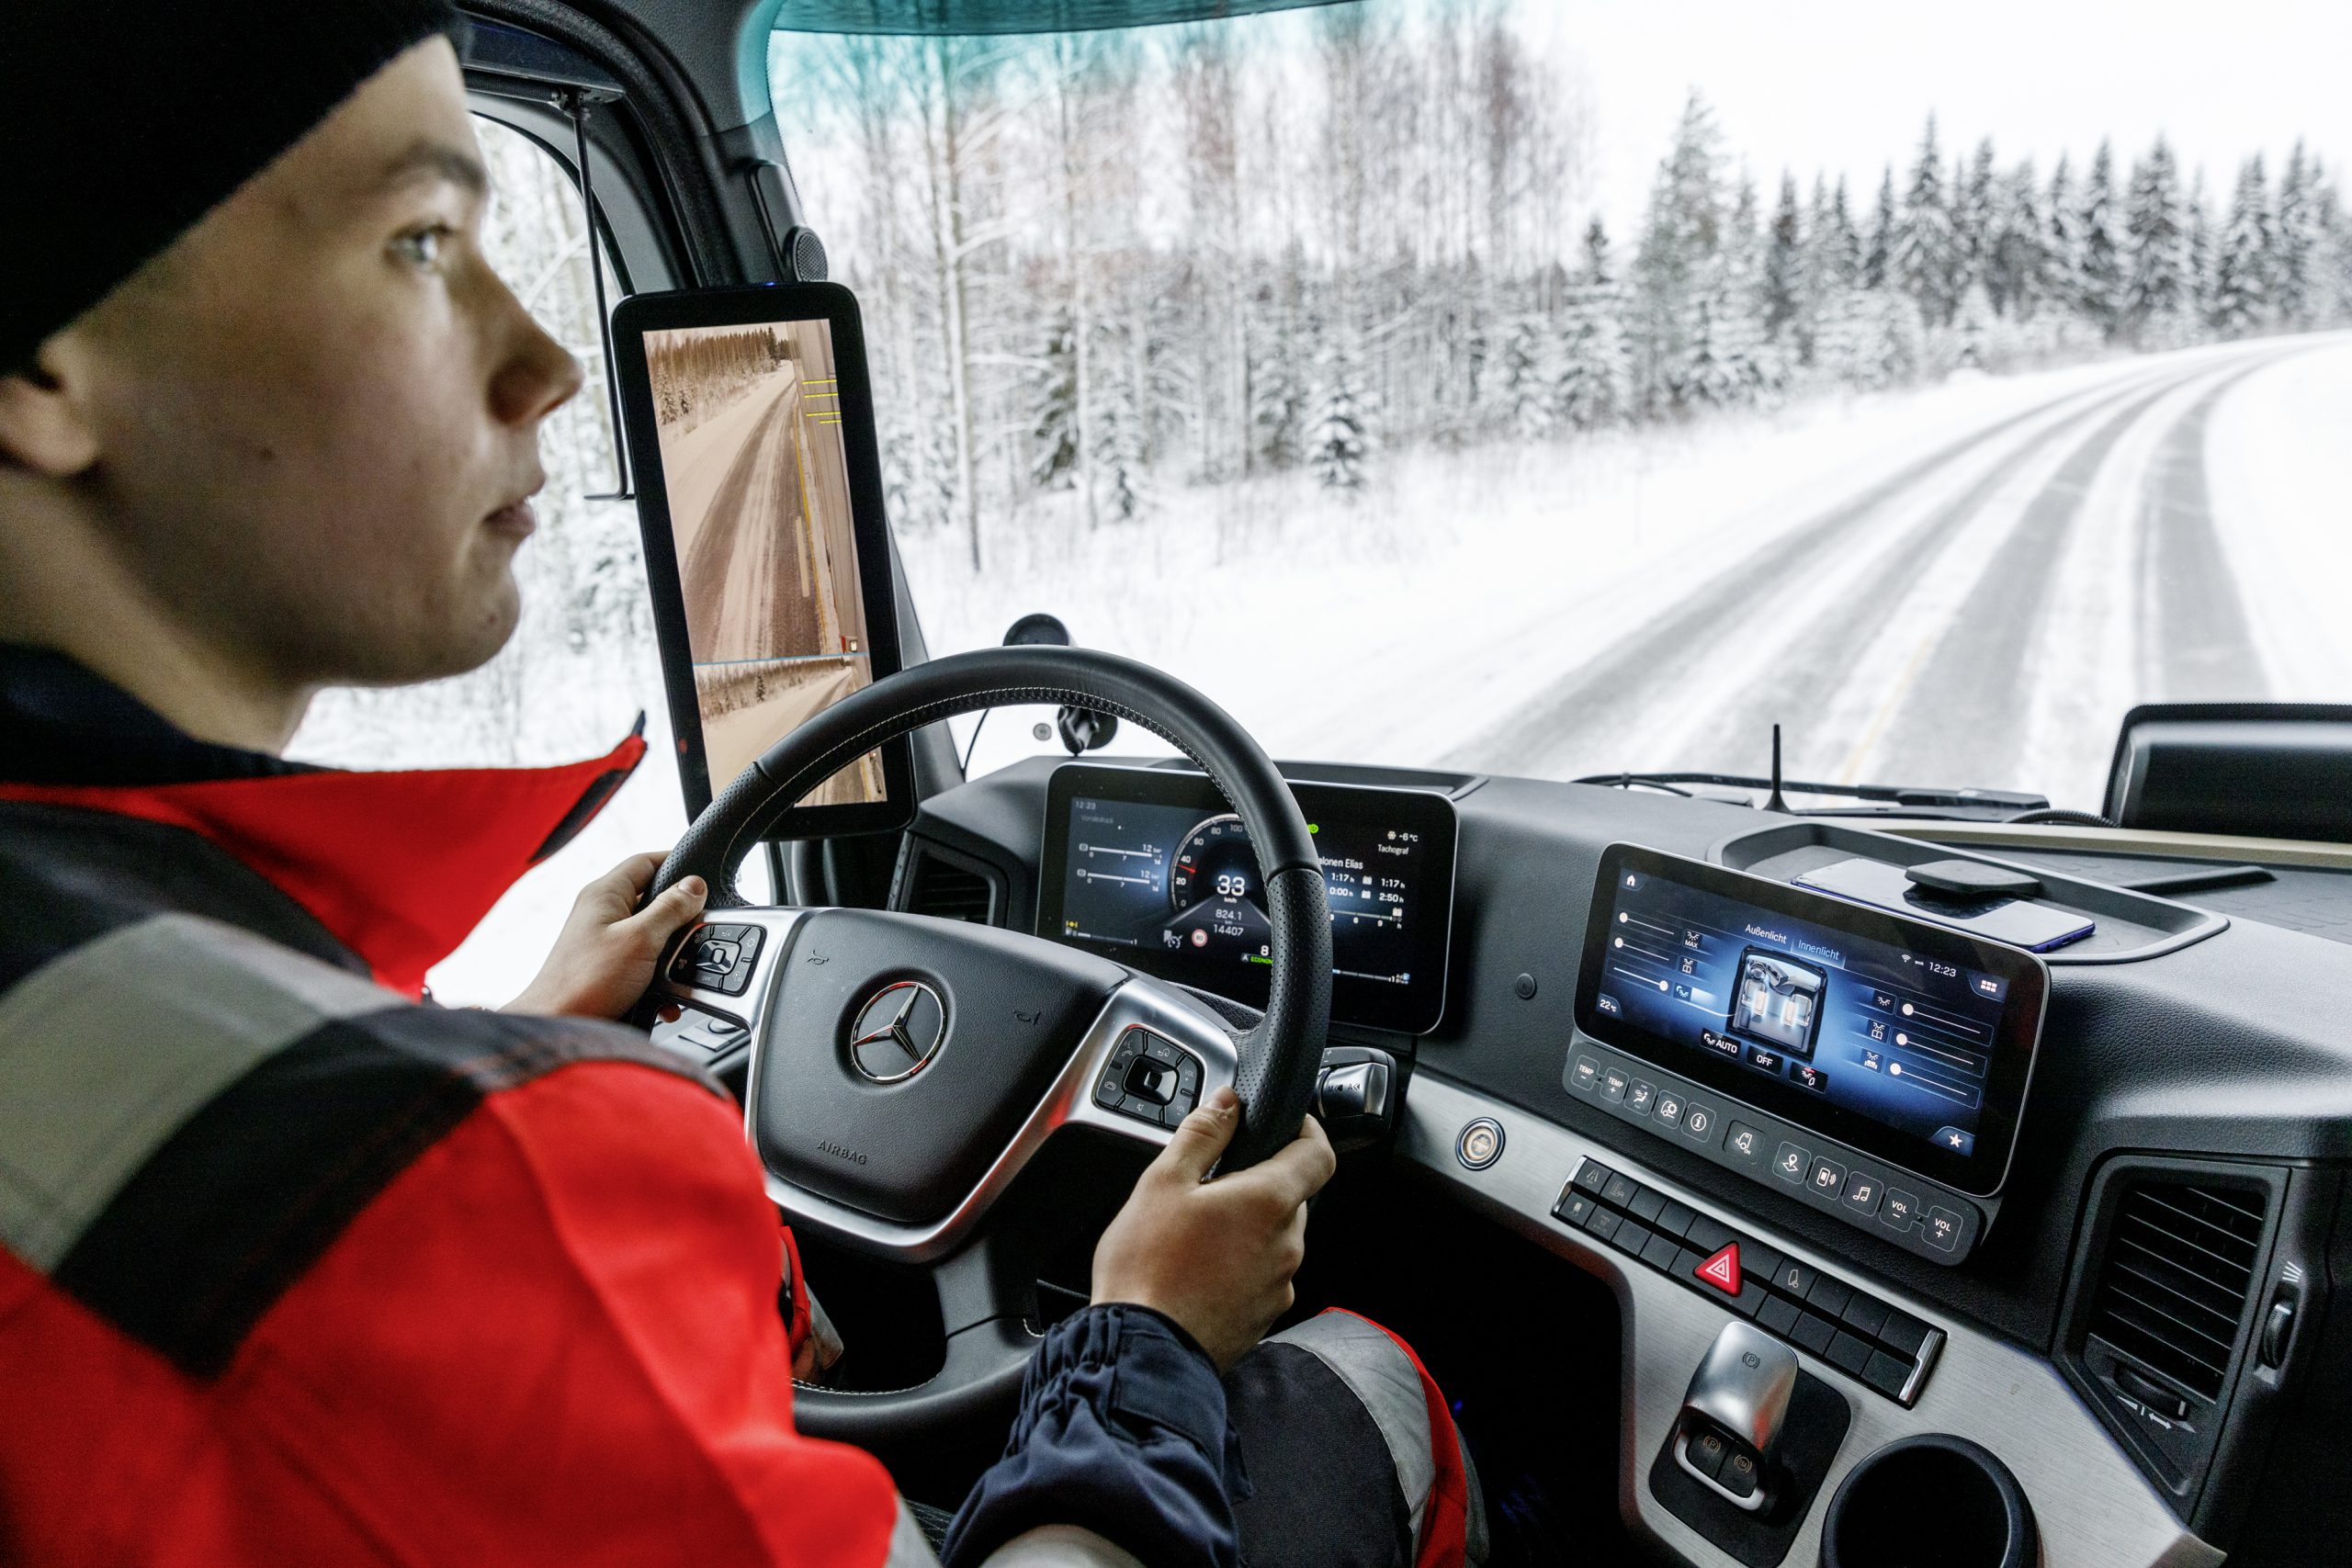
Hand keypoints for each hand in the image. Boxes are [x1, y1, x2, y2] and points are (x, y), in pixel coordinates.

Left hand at [504, 852, 706, 1019]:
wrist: (558, 1025)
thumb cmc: (584, 982)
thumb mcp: (640, 939)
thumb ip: (670, 909)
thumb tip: (694, 885)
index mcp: (605, 894)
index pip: (646, 862)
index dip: (676, 864)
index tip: (703, 877)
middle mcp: (602, 913)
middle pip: (653, 902)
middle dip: (678, 923)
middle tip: (693, 935)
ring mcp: (603, 940)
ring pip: (652, 937)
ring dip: (670, 957)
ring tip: (676, 973)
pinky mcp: (608, 968)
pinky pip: (643, 964)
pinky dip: (658, 980)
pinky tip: (665, 998)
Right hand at [1090, 1088, 1336, 1370]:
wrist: (1142, 1351)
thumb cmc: (1147, 1269)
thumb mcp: (1162, 1182)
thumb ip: (1203, 1134)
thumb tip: (1228, 1104)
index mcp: (1269, 1202)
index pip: (1319, 1153)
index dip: (1306, 1130)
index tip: (1286, 1124)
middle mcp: (1286, 1245)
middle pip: (1291, 1197)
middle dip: (1259, 1183)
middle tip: (1211, 1186)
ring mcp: (1279, 1286)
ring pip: (1275, 1238)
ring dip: (1247, 1227)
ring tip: (1195, 1235)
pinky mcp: (1264, 1317)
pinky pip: (1262, 1276)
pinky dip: (1240, 1265)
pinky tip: (1198, 1271)